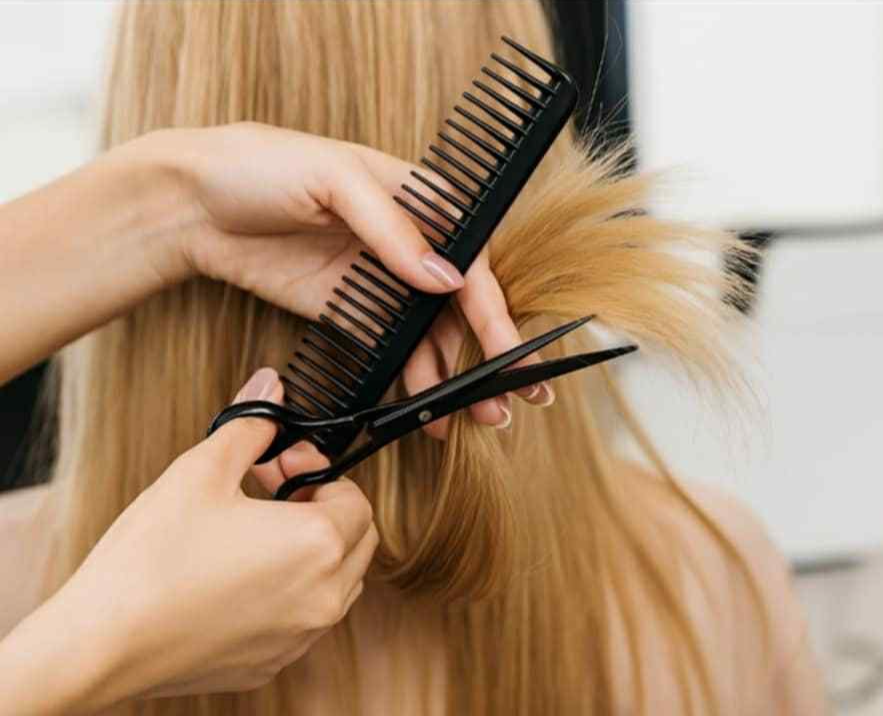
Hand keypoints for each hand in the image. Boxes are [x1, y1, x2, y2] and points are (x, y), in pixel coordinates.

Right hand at [0, 369, 376, 712]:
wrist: (99, 643)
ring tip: (255, 532)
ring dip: (313, 552)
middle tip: (270, 492)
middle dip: (323, 509)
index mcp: (318, 544)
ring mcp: (300, 636)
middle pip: (356, 541)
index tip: (281, 465)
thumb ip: (251, 426)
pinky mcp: (272, 662)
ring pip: (337, 583)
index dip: (321, 473)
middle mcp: (323, 596)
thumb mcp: (201, 470)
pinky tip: (238, 576)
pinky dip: (289, 594)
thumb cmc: (149, 559)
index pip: (356, 500)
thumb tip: (271, 390)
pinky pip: (303, 620)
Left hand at [130, 123, 553, 436]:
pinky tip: (425, 410)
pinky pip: (391, 351)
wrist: (189, 203)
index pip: (473, 258)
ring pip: (432, 337)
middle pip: (462, 306)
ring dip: (453, 377)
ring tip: (473, 418)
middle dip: (490, 354)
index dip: (494, 308)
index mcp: (419, 200)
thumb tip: (447, 279)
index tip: (509, 351)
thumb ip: (393, 229)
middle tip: (512, 399)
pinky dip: (411, 381)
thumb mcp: (334, 179)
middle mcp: (408, 243)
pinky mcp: (349, 312)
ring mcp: (379, 282)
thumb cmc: (262, 165)